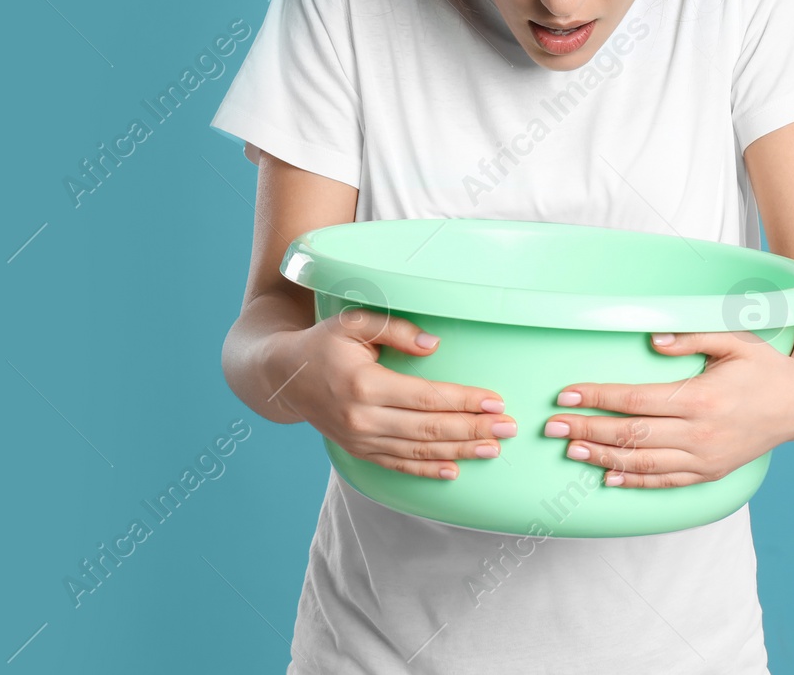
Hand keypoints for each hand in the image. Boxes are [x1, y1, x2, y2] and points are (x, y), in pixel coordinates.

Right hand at [262, 306, 516, 479]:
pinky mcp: (359, 451)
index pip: (427, 398)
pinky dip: (427, 470)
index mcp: (365, 385)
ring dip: (459, 452)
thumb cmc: (323, 343)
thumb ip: (394, 328)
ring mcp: (360, 440)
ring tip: (493, 448)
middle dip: (473, 429)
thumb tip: (434, 344)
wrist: (284, 377)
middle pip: (429, 430)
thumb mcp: (353, 322)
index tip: (495, 400)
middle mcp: (363, 419)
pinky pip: (398, 466)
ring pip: (418, 452)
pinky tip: (454, 471)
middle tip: (509, 428)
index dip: (464, 401)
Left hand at [541, 330, 793, 488]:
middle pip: (631, 435)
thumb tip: (651, 340)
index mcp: (701, 397)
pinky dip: (634, 482)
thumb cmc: (765, 366)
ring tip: (572, 449)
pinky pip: (665, 482)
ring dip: (603, 457)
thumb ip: (690, 338)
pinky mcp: (710, 472)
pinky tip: (608, 477)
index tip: (567, 394)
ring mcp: (705, 457)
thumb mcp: (733, 340)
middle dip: (587, 429)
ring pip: (643, 463)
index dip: (597, 397)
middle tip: (553, 426)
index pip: (635, 400)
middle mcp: (700, 432)